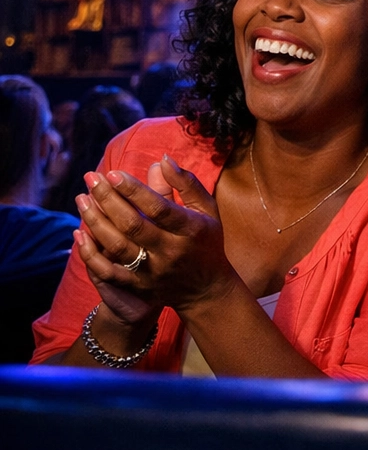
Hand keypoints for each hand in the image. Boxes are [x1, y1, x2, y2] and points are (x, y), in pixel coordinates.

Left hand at [75, 158, 238, 315]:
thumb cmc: (206, 241)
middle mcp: (171, 251)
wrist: (206, 289)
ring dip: (95, 221)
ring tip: (82, 199)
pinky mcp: (139, 287)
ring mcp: (154, 272)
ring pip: (117, 246)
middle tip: (91, 178)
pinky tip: (79, 234)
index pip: (159, 207)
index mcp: (191, 230)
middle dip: (108, 199)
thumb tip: (162, 160)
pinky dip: (91, 254)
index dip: (134, 190)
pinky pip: (109, 272)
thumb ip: (186, 184)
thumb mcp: (206, 210)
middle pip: (133, 224)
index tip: (112, 173)